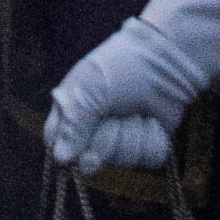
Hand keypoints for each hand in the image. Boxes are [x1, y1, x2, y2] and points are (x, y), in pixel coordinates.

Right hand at [43, 16, 201, 175]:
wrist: (162, 59)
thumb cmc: (118, 68)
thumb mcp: (89, 91)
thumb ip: (73, 126)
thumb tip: (61, 160)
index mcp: (70, 111)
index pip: (56, 144)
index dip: (67, 149)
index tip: (81, 141)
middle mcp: (92, 129)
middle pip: (89, 159)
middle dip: (107, 139)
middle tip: (114, 118)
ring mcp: (120, 139)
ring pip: (121, 160)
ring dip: (132, 134)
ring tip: (136, 111)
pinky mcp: (145, 144)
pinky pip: (145, 159)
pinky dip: (151, 139)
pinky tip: (151, 120)